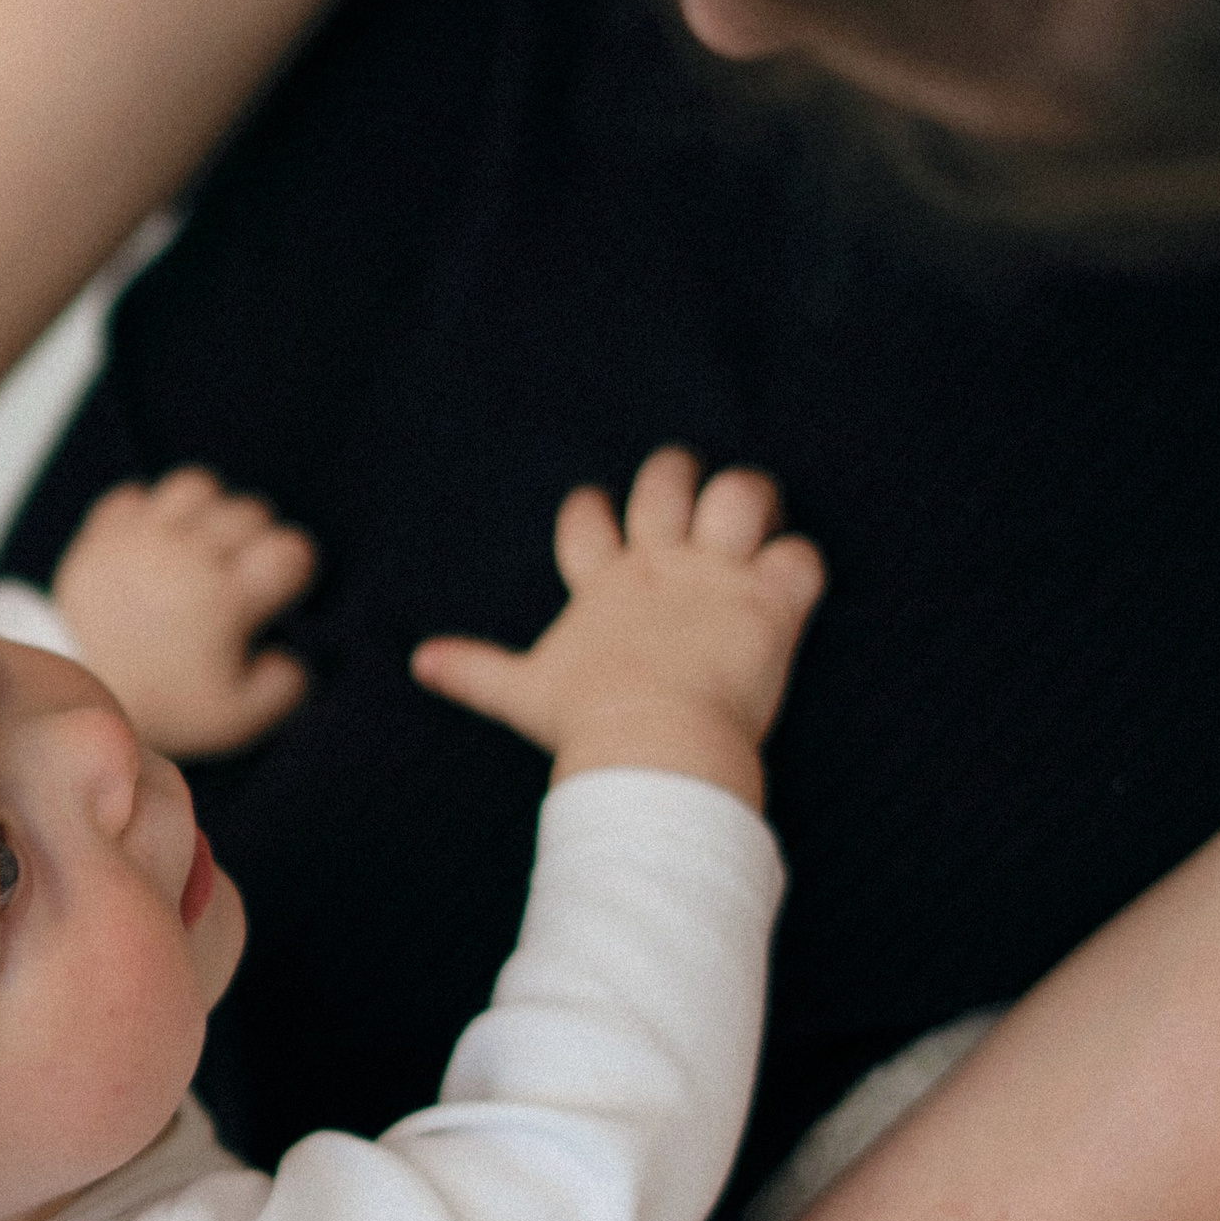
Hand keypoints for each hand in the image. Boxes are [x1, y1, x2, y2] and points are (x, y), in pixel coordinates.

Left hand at [50, 469, 315, 758]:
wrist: (82, 697)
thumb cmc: (165, 708)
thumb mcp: (235, 718)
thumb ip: (282, 688)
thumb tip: (292, 655)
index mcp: (225, 599)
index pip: (288, 550)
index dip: (293, 566)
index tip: (277, 587)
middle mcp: (186, 558)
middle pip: (248, 512)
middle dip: (256, 539)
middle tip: (241, 571)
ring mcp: (141, 541)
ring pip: (194, 488)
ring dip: (207, 512)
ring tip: (200, 545)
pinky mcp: (102, 537)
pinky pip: (133, 497)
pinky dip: (148, 515)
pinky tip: (153, 546)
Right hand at [414, 447, 822, 802]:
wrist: (650, 743)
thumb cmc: (586, 722)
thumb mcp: (522, 694)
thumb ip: (474, 671)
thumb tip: (416, 662)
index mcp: (603, 584)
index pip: (589, 521)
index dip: (593, 509)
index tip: (597, 505)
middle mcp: (660, 564)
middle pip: (669, 483)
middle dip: (681, 477)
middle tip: (693, 490)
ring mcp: (717, 576)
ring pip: (742, 495)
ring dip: (753, 501)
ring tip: (758, 517)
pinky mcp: (769, 600)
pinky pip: (801, 556)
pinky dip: (802, 566)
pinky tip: (796, 582)